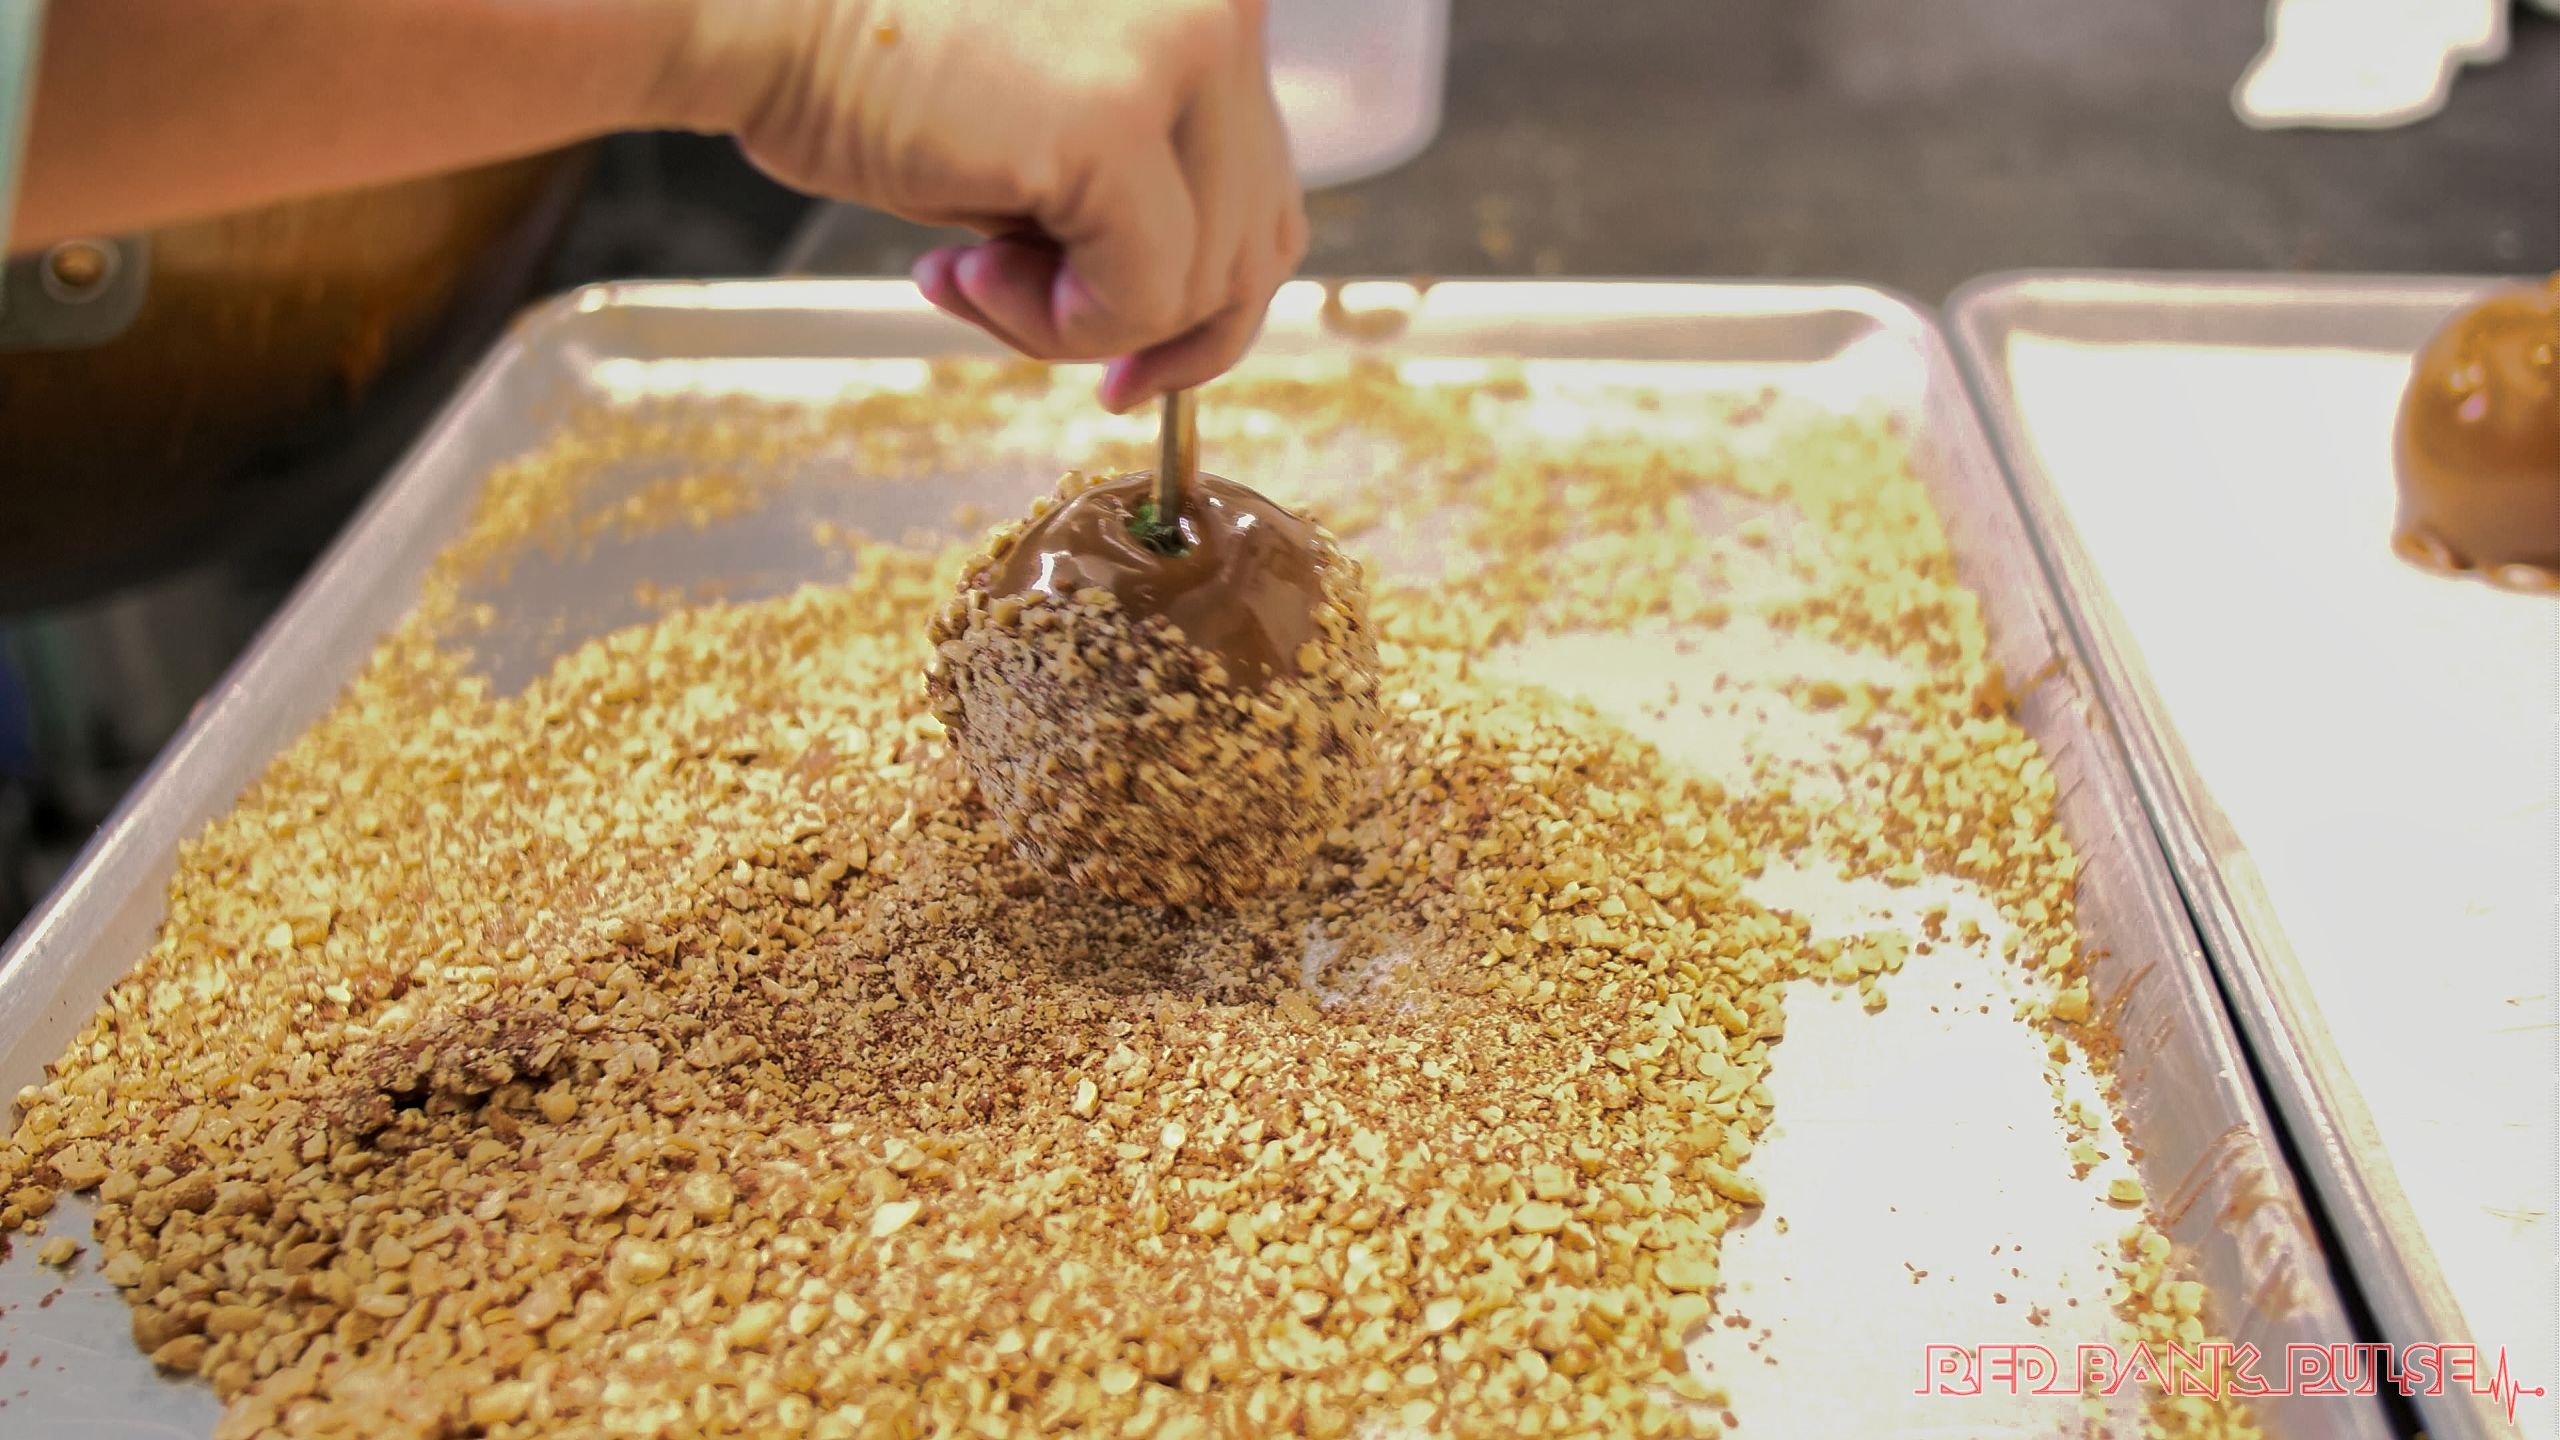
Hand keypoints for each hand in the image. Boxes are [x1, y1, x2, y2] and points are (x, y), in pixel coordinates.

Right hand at [659, 0, 1306, 410]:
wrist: (747, 11)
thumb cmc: (870, 64)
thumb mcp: (1047, 115)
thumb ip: (1138, 181)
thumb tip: (1179, 319)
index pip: (1265, 183)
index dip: (1207, 293)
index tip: (1130, 358)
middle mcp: (1224, 7)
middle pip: (1255, 241)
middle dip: (1153, 326)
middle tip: (1036, 332)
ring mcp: (1180, 55)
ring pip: (1204, 282)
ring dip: (1083, 323)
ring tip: (967, 276)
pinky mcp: (1116, 122)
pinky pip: (1144, 300)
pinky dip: (1060, 330)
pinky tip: (962, 272)